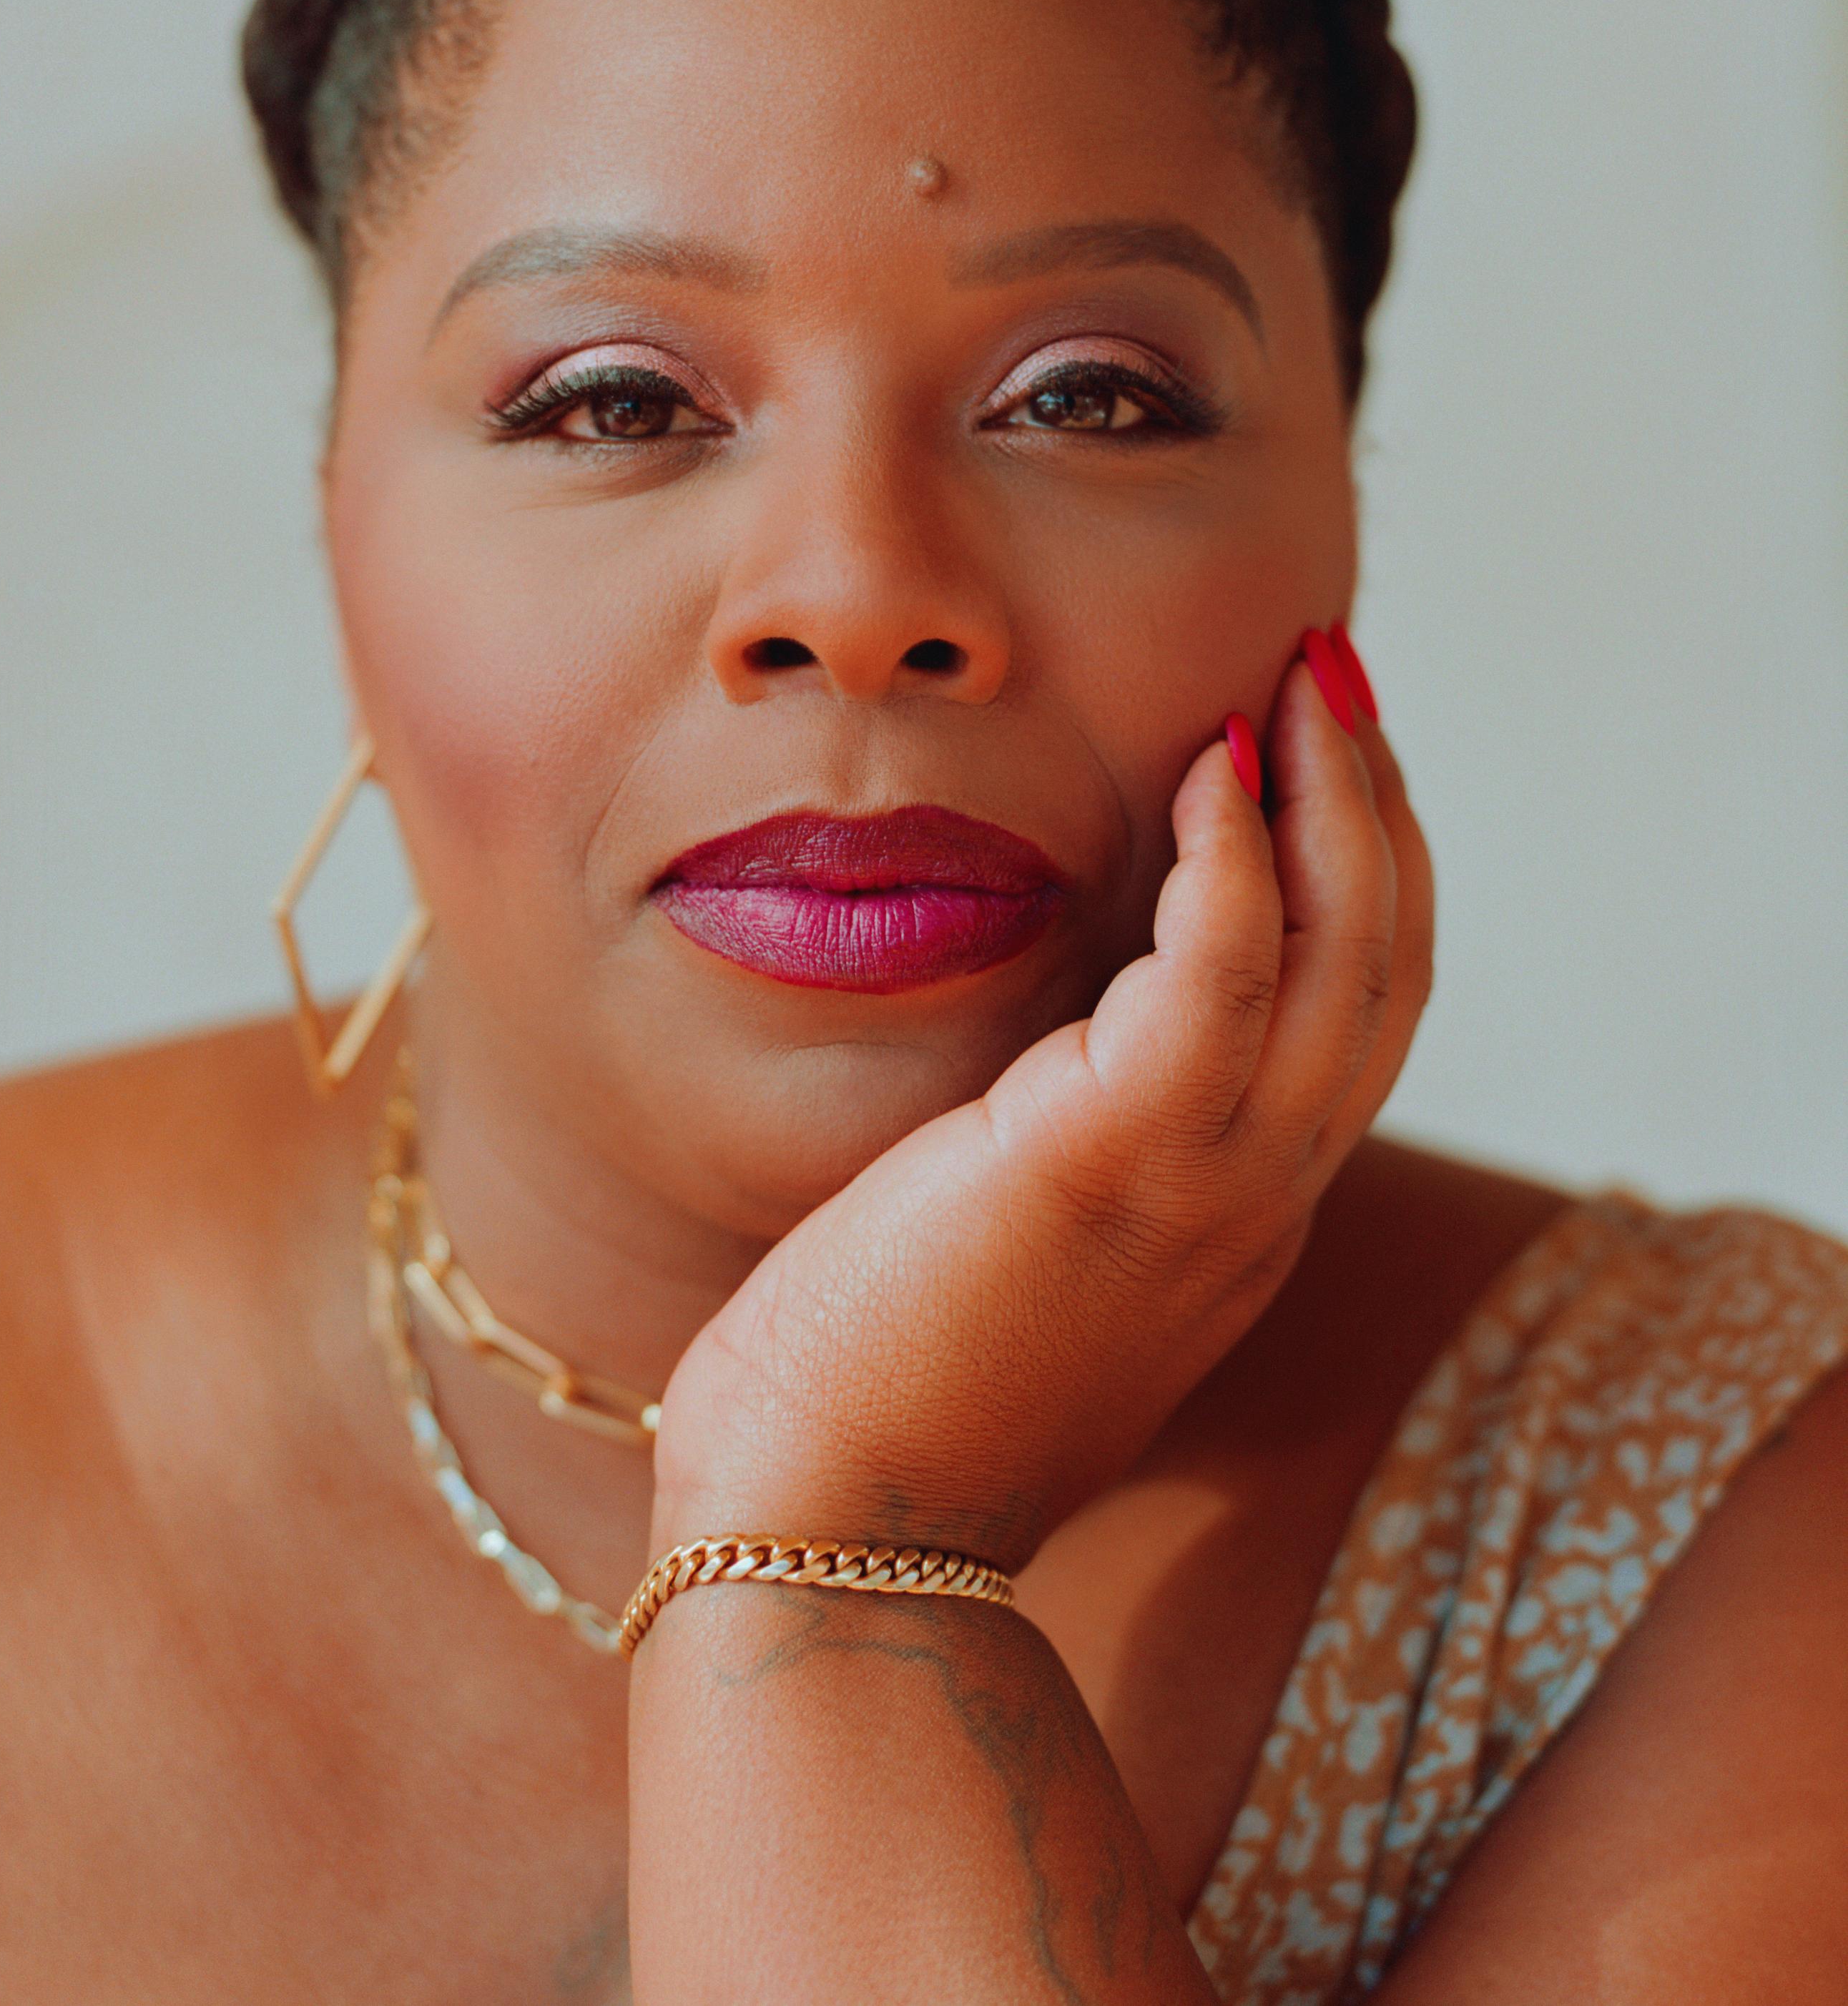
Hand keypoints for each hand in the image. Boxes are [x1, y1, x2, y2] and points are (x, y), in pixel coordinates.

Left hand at [650, 633, 1434, 1573]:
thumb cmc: (875, 1381)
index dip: (1362, 878)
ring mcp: (1207, 1186)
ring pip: (1347, 958)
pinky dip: (1240, 856)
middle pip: (1385, 972)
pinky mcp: (1114, 1158)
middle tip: (1336, 676)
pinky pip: (1225, 971)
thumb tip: (1054, 1051)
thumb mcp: (1022, 1251)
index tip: (1319, 758)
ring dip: (1340, 799)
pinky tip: (1211, 762)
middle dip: (1381, 809)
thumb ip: (1075, 1153)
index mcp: (1234, 1219)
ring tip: (1300, 676)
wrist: (816, 1526)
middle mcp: (1256, 1201)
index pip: (1352, 1022)